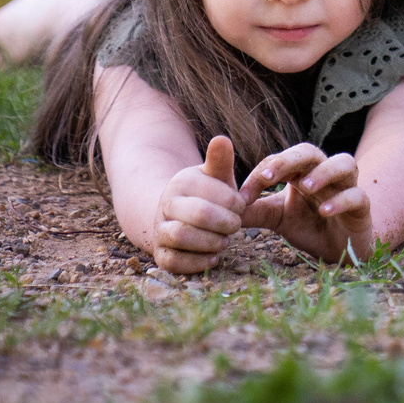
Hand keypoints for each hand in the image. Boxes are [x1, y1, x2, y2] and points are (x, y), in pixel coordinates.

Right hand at [151, 135, 249, 273]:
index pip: (210, 192)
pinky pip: (174, 263)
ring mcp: (160, 231)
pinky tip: (214, 258)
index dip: (233, 202)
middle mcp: (166, 205)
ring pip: (182, 238)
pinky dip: (197, 263)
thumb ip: (220, 161)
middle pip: (198, 215)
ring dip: (211, 242)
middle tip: (237, 225)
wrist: (179, 217)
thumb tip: (222, 139)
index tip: (243, 205)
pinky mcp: (160, 255)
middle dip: (225, 222)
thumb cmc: (207, 195)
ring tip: (225, 240)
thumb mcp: (215, 177)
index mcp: (180, 183)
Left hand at [241, 145, 376, 265]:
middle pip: (310, 152)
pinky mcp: (362, 208)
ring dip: (324, 171)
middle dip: (288, 160)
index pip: (279, 161)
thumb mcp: (277, 218)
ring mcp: (346, 187)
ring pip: (344, 163)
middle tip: (268, 177)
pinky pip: (357, 196)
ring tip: (305, 186)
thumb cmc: (310, 226)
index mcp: (301, 172)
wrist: (341, 249)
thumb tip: (225, 207)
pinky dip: (341, 200)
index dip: (261, 173)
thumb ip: (255, 211)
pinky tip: (325, 211)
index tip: (243, 195)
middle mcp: (325, 173)